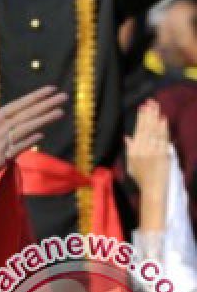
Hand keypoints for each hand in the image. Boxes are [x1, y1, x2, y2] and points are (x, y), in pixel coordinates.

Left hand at [0, 74, 65, 188]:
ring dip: (42, 121)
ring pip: (27, 129)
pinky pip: (16, 148)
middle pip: (28, 115)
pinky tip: (39, 135)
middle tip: (64, 97)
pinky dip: (26, 142)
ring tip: (59, 112)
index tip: (51, 89)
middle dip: (45, 106)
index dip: (35, 97)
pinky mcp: (1, 158)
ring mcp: (4, 144)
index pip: (20, 105)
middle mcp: (4, 130)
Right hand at [127, 100, 170, 232]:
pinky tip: (163, 120)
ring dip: (156, 118)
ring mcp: (154, 152)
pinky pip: (163, 139)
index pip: (138, 131)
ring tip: (157, 107)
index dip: (140, 118)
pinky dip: (164, 129)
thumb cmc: (141, 178)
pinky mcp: (164, 155)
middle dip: (149, 114)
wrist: (153, 189)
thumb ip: (129, 149)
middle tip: (151, 102)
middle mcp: (143, 149)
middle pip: (146, 128)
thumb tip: (127, 137)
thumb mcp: (130, 164)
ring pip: (154, 132)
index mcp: (134, 151)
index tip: (142, 107)